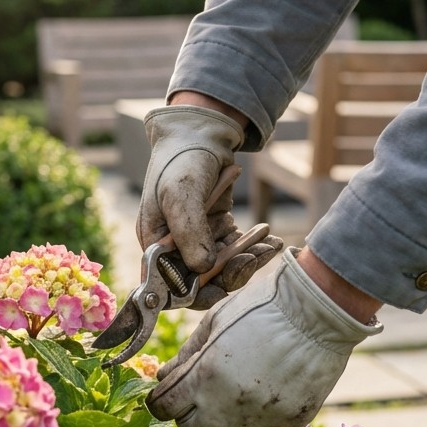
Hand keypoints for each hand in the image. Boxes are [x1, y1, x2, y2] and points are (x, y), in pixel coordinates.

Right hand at [138, 103, 281, 308]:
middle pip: (202, 281)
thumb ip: (190, 233)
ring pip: (224, 269)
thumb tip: (203, 270)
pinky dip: (254, 249)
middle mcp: (173, 249)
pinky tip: (271, 241)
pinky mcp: (216, 232)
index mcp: (154, 244)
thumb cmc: (182, 162)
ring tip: (268, 245)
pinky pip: (236, 252)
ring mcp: (197, 241)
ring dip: (247, 261)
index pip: (170, 285)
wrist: (201, 133)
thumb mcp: (181, 195)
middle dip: (230, 274)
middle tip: (253, 258)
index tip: (222, 289)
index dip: (195, 293)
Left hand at [146, 248, 382, 426]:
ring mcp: (259, 421)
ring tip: (240, 390)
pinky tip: (266, 397)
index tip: (169, 392)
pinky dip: (258, 424)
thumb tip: (164, 377)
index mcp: (204, 376)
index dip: (162, 399)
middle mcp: (228, 406)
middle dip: (191, 411)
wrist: (319, 310)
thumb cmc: (263, 306)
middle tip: (205, 389)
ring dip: (225, 420)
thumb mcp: (216, 321)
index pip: (164, 407)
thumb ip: (187, 355)